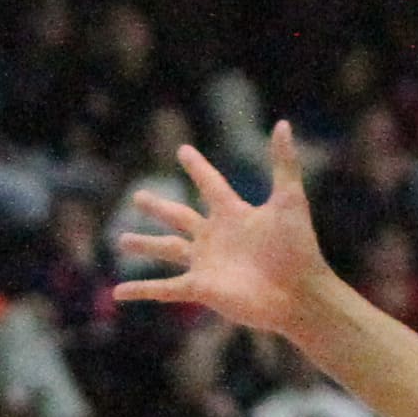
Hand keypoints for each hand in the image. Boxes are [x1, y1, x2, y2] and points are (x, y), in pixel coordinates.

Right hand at [114, 125, 337, 336]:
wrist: (299, 292)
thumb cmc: (298, 248)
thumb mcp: (289, 200)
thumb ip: (283, 163)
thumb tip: (283, 123)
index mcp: (233, 214)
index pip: (209, 183)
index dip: (196, 167)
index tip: (182, 151)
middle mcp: (215, 237)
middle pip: (178, 216)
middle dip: (158, 207)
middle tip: (137, 196)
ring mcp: (206, 263)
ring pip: (166, 249)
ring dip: (144, 244)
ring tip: (121, 240)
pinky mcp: (201, 289)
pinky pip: (164, 289)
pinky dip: (140, 289)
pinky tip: (119, 293)